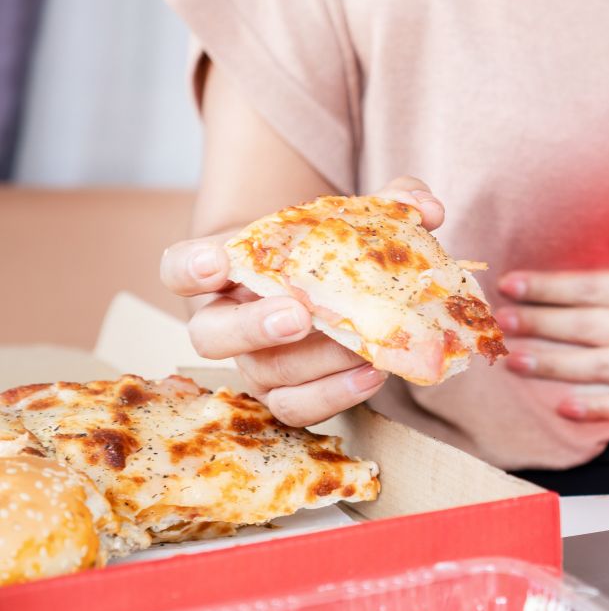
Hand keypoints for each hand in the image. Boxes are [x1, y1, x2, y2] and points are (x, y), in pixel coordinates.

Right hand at [160, 176, 444, 426]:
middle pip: (212, 335)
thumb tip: (426, 209)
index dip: (190, 266)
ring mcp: (254, 364)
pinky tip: (372, 373)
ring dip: (313, 362)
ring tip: (359, 346)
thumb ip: (388, 202)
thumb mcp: (355, 217)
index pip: (180, 268)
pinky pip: (298, 408)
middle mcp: (227, 322)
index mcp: (225, 269)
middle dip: (253, 327)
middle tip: (298, 315)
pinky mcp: (286, 396)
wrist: (333, 291)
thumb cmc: (329, 249)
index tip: (216, 261)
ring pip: (263, 375)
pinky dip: (335, 395)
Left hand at [496, 221, 608, 421]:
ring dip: (553, 366)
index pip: (593, 287)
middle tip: (500, 322)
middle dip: (538, 324)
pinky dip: (598, 408)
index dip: (548, 287)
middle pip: (587, 328)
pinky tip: (565, 405)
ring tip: (515, 360)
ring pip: (601, 369)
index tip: (514, 284)